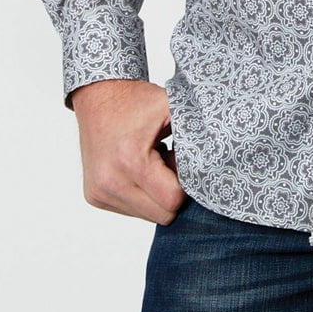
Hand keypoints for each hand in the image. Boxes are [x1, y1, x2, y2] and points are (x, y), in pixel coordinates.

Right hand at [70, 78, 185, 224]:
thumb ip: (196, 135)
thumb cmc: (136, 100)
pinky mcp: (94, 196)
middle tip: (168, 160)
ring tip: (152, 162)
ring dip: (156, 195)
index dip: (185, 183)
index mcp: (130, 161)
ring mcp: (99, 192)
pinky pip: (131, 210)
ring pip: (147, 216)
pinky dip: (141, 193)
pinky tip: (138, 168)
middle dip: (172, 192)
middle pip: (162, 215)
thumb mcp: (172, 108)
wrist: (98, 96)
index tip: (179, 158)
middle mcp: (110, 182)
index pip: (173, 200)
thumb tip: (218, 164)